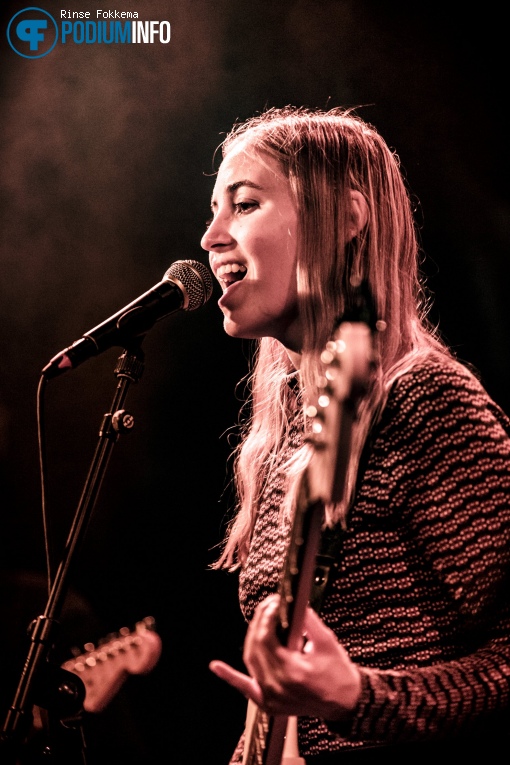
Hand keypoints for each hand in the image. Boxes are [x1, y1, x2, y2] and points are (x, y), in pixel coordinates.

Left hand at [209, 594, 360, 719]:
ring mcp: (271, 697)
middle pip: (256, 647)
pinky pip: (246, 687)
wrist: (346, 702)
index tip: (275, 602)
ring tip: (259, 620)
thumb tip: (294, 602)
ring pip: (250, 661)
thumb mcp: (327, 641)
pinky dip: (230, 676)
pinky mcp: (268, 703)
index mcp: (293, 671)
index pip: (267, 638)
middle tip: (269, 606)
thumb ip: (308, 620)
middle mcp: (278, 686)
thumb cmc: (338, 673)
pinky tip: (216, 666)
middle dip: (260, 622)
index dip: (268, 617)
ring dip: (252, 638)